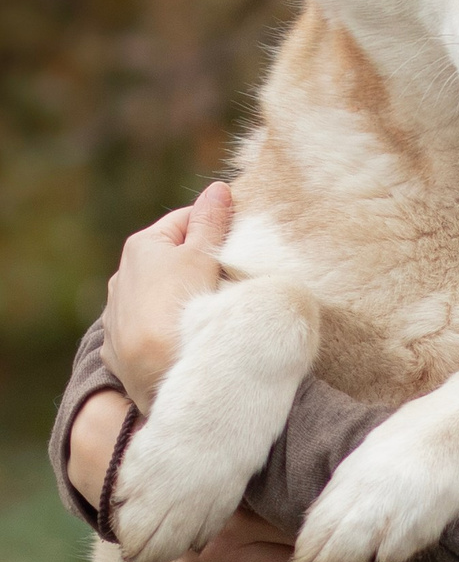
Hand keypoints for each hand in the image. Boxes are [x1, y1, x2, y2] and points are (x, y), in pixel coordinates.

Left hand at [101, 182, 232, 412]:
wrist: (160, 373)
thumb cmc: (183, 303)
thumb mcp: (204, 255)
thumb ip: (211, 221)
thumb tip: (217, 189)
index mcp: (141, 247)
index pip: (186, 219)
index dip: (216, 226)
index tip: (239, 240)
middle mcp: (121, 277)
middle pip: (171, 257)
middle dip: (199, 262)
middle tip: (229, 274)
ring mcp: (116, 315)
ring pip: (159, 293)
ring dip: (181, 294)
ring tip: (209, 307)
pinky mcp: (118, 348)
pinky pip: (148, 326)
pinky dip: (165, 325)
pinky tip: (184, 333)